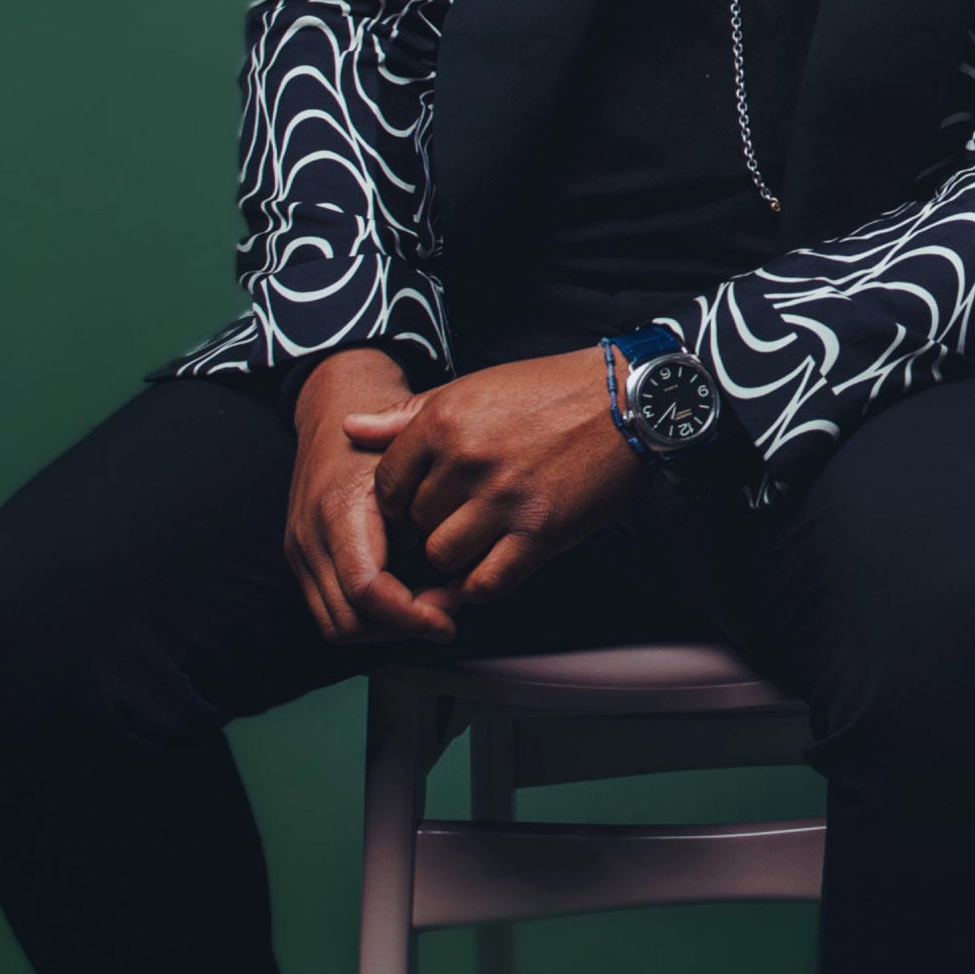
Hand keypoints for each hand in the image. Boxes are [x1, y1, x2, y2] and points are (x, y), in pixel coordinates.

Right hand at [284, 347, 461, 644]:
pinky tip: (409, 598)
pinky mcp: (301, 561)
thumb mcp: (415, 458)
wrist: (332, 411)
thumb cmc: (383, 432)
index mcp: (339, 510)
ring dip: (387, 627)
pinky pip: (331, 612)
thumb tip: (456, 580)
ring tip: (431, 606)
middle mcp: (309, 536)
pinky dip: (371, 617)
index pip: (366, 589)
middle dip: (401, 627)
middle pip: (348, 621)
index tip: (450, 615)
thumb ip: (435, 511)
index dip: (411, 614)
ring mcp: (299, 552)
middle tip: (447, 611)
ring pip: (337, 626)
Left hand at [342, 348, 643, 626]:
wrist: (624, 399)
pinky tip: (488, 566)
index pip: (386, 485)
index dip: (395, 505)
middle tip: (448, 525)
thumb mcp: (470, 389)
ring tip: (470, 544)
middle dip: (425, 530)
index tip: (415, 508)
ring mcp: (504, 498)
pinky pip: (488, 580)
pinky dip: (479, 584)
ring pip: (443, 555)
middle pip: (415, 523)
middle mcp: (468, 460)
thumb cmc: (546, 392)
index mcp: (444, 422)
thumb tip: (350, 429)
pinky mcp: (540, 530)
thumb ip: (407, 415)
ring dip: (451, 558)